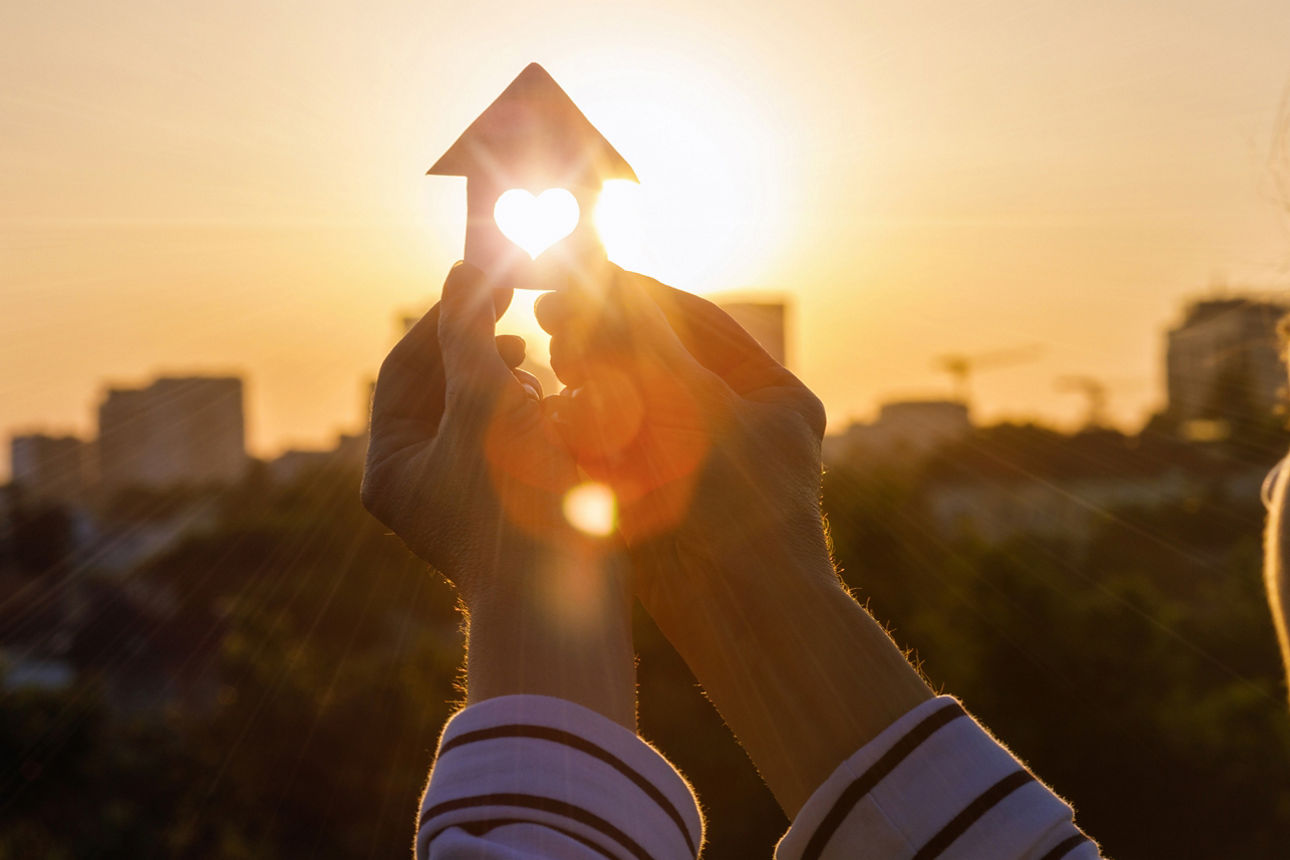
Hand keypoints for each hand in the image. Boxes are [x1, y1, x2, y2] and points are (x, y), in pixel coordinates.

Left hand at [362, 262, 634, 725]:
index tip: (485, 282)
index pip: (404, 366)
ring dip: (504, 378)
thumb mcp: (488, 403)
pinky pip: (506, 441)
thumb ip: (470, 332)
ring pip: (475, 412)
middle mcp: (417, 483)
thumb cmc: (519, 504)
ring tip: (536, 362)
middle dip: (476, 349)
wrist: (568, 606)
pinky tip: (556, 401)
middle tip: (515, 319)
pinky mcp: (506, 506)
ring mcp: (462, 496)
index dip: (444, 317)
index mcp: (390, 464)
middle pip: (438, 387)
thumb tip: (461, 270)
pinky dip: (527, 413)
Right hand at [539, 268, 930, 810]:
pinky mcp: (660, 503)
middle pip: (660, 359)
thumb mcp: (693, 408)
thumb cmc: (738, 507)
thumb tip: (596, 270)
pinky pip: (618, 449)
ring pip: (632, 402)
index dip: (633, 292)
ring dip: (590, 377)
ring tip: (548, 358)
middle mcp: (736, 425)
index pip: (695, 322)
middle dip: (604, 336)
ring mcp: (696, 466)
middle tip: (547, 314)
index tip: (575, 270)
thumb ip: (644, 342)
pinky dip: (587, 425)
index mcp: (770, 393)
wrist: (743, 618)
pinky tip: (551, 406)